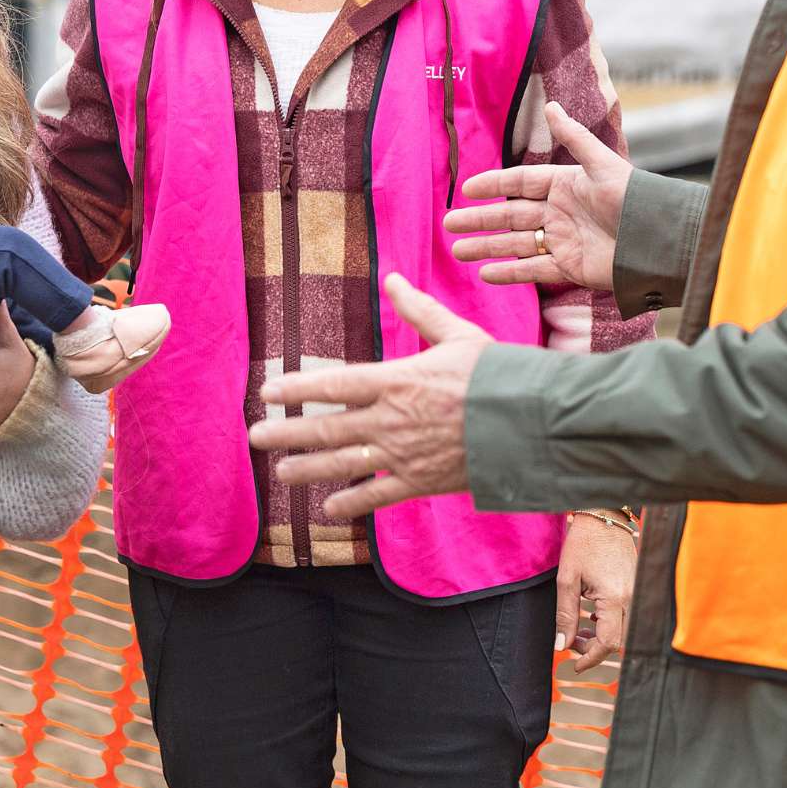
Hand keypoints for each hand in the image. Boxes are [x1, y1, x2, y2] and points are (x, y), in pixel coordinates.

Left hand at [250, 274, 489, 519]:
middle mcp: (390, 420)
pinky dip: (351, 504)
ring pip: (343, 465)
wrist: (531, 422)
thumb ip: (419, 311)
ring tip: (279, 472)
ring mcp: (402, 455)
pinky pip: (377, 497)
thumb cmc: (496, 373)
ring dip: (307, 469)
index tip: (269, 391)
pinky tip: (329, 510)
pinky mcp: (421, 482)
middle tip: (255, 436)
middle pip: (327, 428)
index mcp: (396, 380)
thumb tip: (392, 278)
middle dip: (287, 432)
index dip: (297, 389)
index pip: (334, 385)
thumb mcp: (457, 334)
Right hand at [444, 102, 631, 292]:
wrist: (659, 240)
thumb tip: (551, 105)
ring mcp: (562, 241)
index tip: (466, 190)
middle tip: (448, 223)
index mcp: (565, 185)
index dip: (493, 186)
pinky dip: (509, 272)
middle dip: (479, 220)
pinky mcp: (570, 267)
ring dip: (486, 247)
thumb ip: (574, 137)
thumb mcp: (602, 164)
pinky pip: (532, 270)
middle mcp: (559, 212)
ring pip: (515, 244)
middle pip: (510, 216)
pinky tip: (485, 274)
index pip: (519, 184)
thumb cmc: (634, 198)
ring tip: (457, 251)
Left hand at [555, 514, 636, 672]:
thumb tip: (561, 645)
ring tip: (580, 630)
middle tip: (572, 642)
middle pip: (618, 640)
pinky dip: (611, 622)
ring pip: (624, 629)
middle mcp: (632, 598)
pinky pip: (628, 614)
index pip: (607, 643)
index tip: (574, 664)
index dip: (590, 658)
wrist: (605, 516)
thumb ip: (565, 614)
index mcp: (615, 598)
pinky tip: (592, 615)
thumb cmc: (584, 543)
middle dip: (594, 649)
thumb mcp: (567, 579)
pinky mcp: (638, 585)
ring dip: (602, 636)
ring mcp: (638, 591)